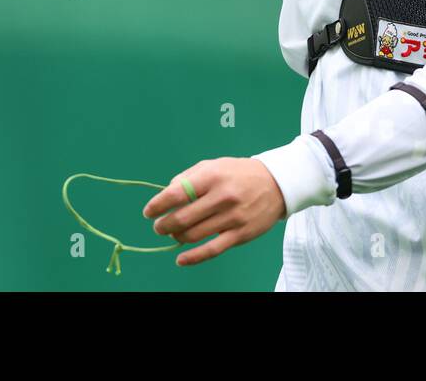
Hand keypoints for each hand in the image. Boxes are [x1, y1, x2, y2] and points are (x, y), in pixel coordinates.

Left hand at [141, 157, 286, 266]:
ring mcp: (232, 217)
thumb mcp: (214, 165)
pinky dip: (193, 258)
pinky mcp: (240, 234)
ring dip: (176, 238)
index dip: (158, 205)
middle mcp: (222, 196)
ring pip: (194, 235)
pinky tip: (180, 259)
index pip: (177, 193)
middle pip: (182, 218)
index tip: (148, 212)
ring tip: (173, 234)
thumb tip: (165, 193)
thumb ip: (188, 177)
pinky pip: (212, 250)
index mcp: (212, 176)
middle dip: (163, 225)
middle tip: (159, 226)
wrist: (277, 184)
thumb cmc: (239, 173)